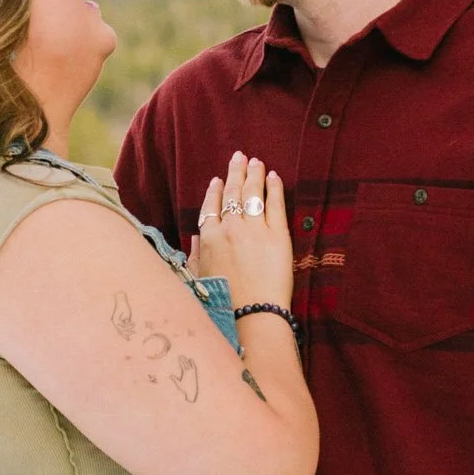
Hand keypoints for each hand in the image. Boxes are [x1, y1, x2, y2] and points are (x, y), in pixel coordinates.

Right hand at [191, 151, 291, 311]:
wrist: (252, 317)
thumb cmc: (225, 304)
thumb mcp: (200, 279)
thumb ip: (196, 256)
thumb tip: (195, 240)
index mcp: (209, 238)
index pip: (211, 206)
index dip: (215, 190)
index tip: (217, 180)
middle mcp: (230, 229)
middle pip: (232, 192)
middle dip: (236, 171)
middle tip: (240, 157)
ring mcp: (255, 230)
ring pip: (253, 193)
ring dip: (254, 173)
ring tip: (257, 161)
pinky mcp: (278, 236)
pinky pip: (275, 204)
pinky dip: (274, 187)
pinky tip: (274, 177)